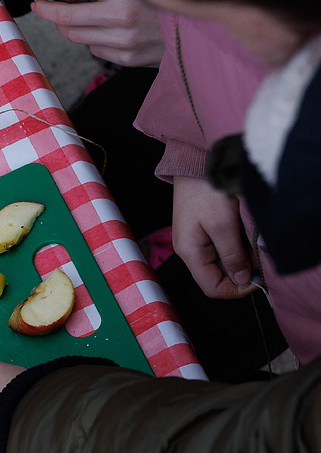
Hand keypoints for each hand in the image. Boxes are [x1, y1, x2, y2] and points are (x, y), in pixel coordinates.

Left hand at [23, 0, 163, 66]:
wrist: (196, 28)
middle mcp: (122, 15)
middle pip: (66, 16)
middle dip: (46, 10)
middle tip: (37, 4)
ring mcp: (123, 40)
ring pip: (76, 35)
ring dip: (65, 25)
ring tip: (65, 16)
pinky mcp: (126, 58)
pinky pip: (94, 49)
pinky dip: (91, 38)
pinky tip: (99, 30)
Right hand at [171, 174, 255, 298]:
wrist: (196, 163)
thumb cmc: (205, 191)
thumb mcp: (223, 225)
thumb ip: (232, 255)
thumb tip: (242, 280)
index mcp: (190, 253)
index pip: (212, 288)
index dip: (237, 290)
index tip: (259, 280)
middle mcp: (191, 251)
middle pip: (217, 277)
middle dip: (241, 273)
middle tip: (261, 259)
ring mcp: (197, 241)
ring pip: (222, 263)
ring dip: (241, 258)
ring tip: (254, 243)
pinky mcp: (204, 231)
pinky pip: (222, 249)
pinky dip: (238, 247)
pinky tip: (246, 234)